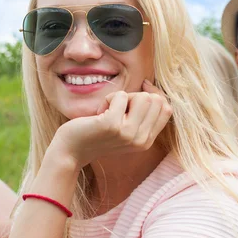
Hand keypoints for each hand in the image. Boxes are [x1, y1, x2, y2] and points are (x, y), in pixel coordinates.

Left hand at [45, 80, 172, 170]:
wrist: (71, 151)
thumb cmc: (97, 133)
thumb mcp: (126, 128)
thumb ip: (142, 114)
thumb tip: (149, 86)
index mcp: (147, 141)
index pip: (167, 108)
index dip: (154, 95)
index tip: (139, 92)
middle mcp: (141, 140)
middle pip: (156, 100)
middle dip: (136, 97)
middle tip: (118, 108)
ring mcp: (128, 134)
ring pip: (143, 96)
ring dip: (123, 97)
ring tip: (109, 110)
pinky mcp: (112, 125)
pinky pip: (121, 96)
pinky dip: (109, 98)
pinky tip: (99, 113)